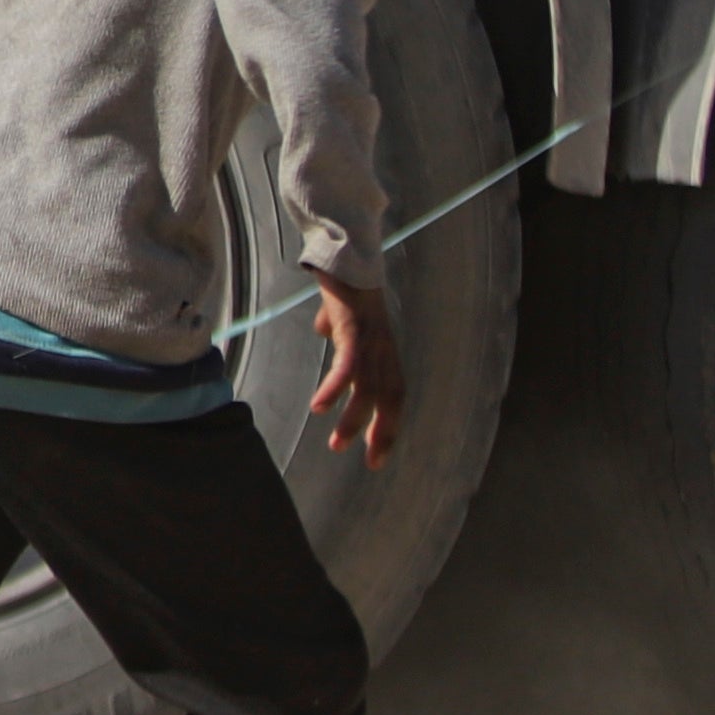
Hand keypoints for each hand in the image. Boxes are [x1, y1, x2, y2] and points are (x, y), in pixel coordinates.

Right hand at [309, 276, 404, 463]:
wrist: (344, 253)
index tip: (377, 455)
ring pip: (368, 389)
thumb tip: (325, 331)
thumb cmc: (343, 282)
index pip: (395, 395)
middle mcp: (384, 349)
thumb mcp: (341, 313)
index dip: (389, 425)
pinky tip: (319, 407)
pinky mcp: (353, 329)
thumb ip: (337, 326)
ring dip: (353, 419)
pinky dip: (334, 389)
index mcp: (384, 350)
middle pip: (390, 399)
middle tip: (369, 460)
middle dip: (382, 432)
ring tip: (336, 444)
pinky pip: (346, 366)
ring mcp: (371, 340)